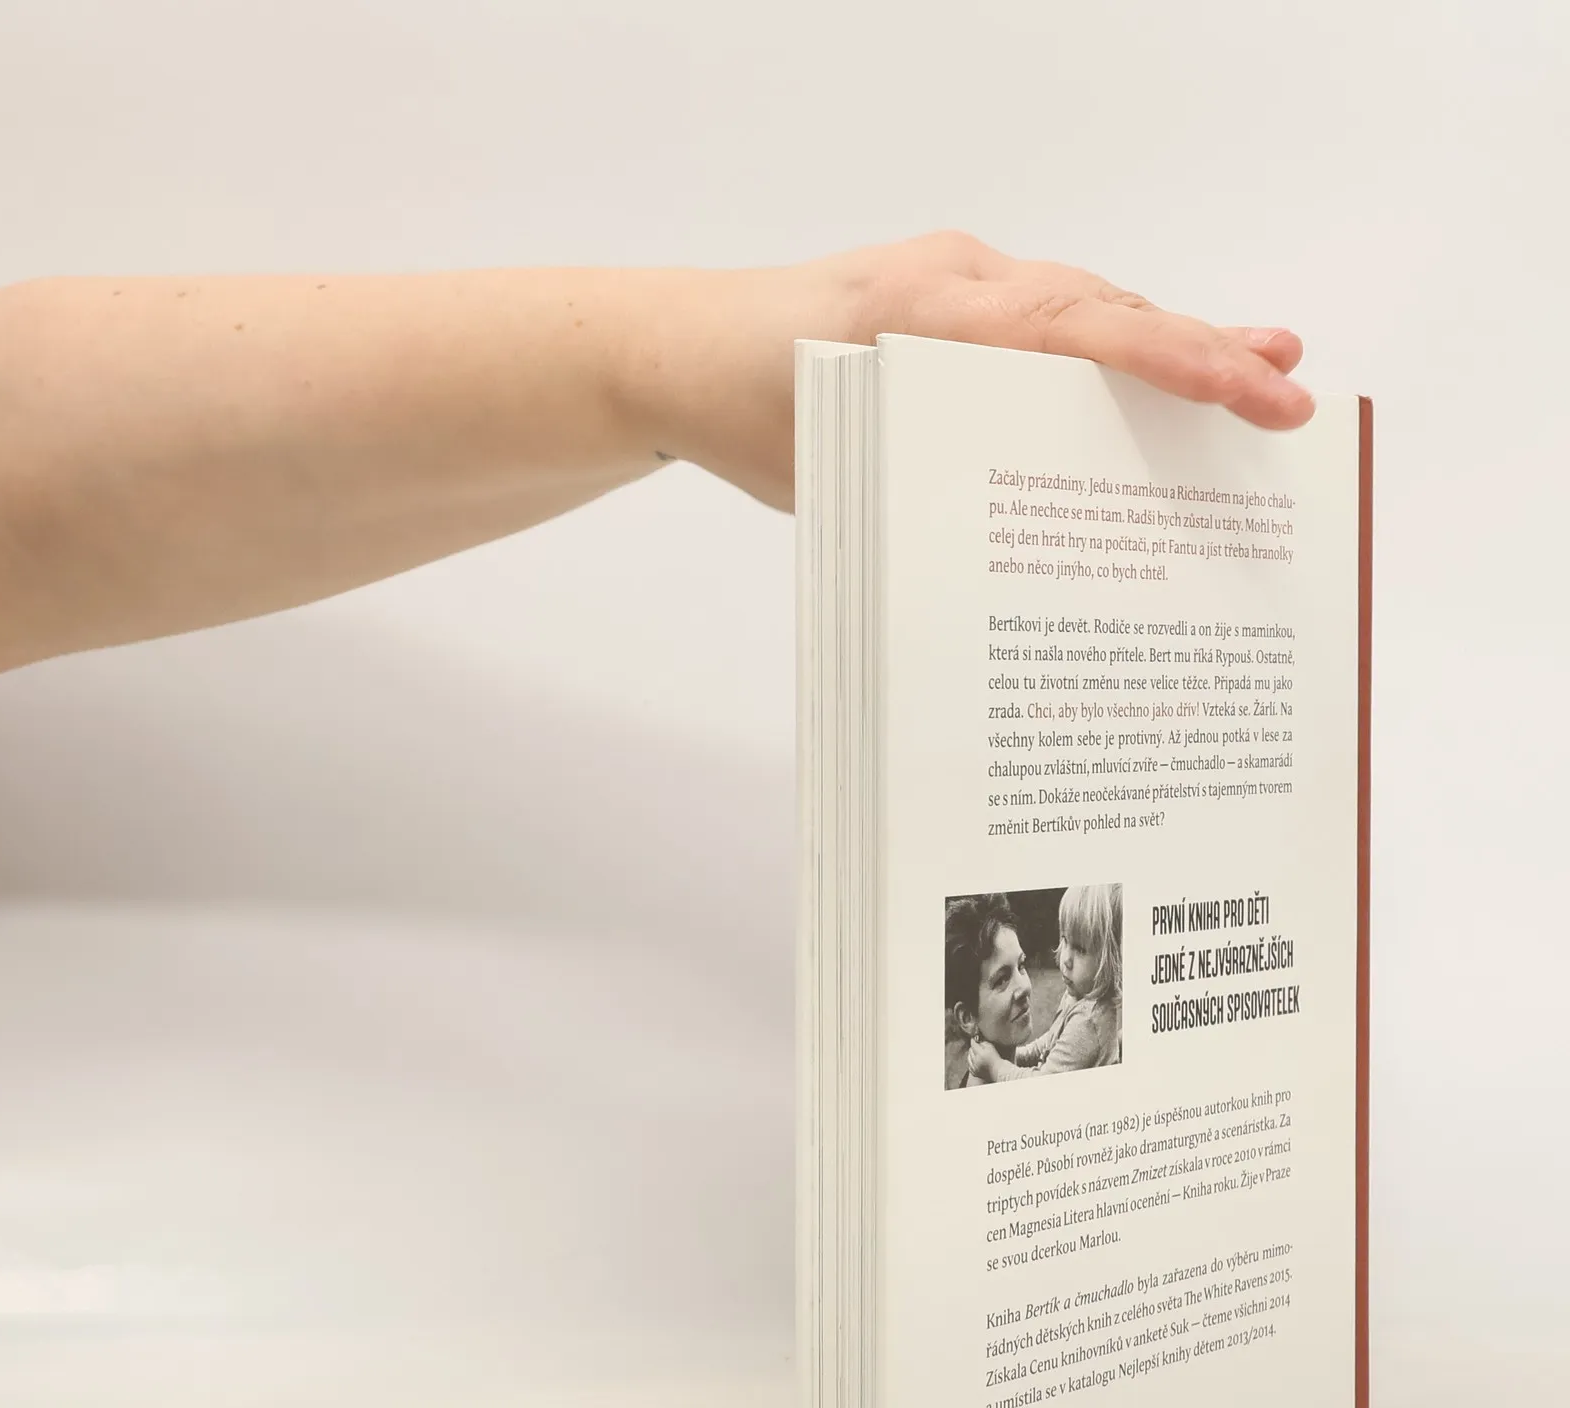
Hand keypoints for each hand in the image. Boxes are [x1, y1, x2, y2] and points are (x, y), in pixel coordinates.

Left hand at [631, 231, 1313, 509]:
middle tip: (1290, 391)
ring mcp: (956, 286)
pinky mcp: (948, 306)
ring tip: (1260, 373)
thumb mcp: (824, 465)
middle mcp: (958, 283)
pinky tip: (1153, 378)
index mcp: (929, 312)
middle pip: (1104, 314)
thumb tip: (1017, 566)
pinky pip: (1044, 323)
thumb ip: (918, 490)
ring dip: (1167, 346)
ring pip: (1083, 312)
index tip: (1252, 385)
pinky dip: (1105, 350)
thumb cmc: (740, 408)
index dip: (1174, 362)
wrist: (675, 352)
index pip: (1079, 331)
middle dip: (1202, 354)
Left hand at [967, 1037, 1006, 1082]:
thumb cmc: (997, 1060)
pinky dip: (972, 1063)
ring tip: (976, 1054)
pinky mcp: (975, 1073)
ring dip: (971, 1055)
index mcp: (981, 1054)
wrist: (1000, 1071)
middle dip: (973, 1048)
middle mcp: (976, 1062)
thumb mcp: (992, 1048)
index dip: (973, 1041)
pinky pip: (969, 1066)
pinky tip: (976, 1061)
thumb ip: (984, 1043)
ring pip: (968, 1058)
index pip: (973, 1045)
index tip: (973, 1039)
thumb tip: (978, 1042)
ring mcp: (975, 1068)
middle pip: (970, 1051)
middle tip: (976, 1047)